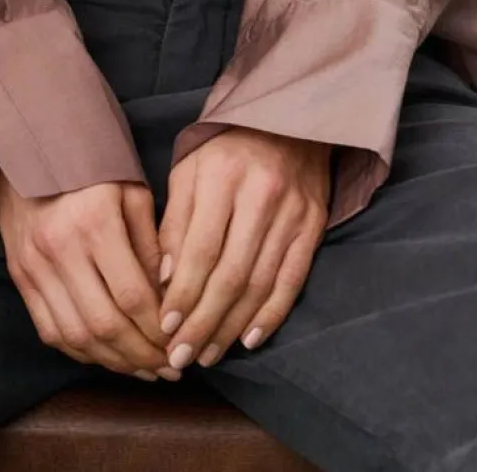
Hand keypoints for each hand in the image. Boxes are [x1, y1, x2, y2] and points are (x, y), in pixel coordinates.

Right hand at [0, 162, 183, 381]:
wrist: (29, 150)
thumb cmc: (92, 166)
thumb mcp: (132, 191)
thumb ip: (152, 244)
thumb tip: (171, 297)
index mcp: (94, 221)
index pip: (131, 294)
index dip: (158, 328)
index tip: (181, 341)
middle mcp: (60, 248)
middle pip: (104, 324)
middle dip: (142, 354)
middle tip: (169, 367)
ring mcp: (34, 266)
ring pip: (76, 335)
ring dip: (114, 361)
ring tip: (145, 369)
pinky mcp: (20, 276)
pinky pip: (50, 330)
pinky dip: (82, 351)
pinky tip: (108, 356)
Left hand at [155, 129, 331, 369]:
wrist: (288, 118)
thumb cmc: (226, 147)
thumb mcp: (189, 170)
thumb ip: (175, 222)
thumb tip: (163, 279)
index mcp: (222, 177)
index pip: (201, 249)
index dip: (182, 293)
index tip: (164, 328)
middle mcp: (260, 196)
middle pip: (230, 274)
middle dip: (203, 322)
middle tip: (181, 357)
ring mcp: (292, 212)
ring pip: (260, 283)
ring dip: (232, 326)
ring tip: (208, 354)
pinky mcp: (313, 224)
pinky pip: (292, 278)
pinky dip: (271, 314)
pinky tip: (250, 339)